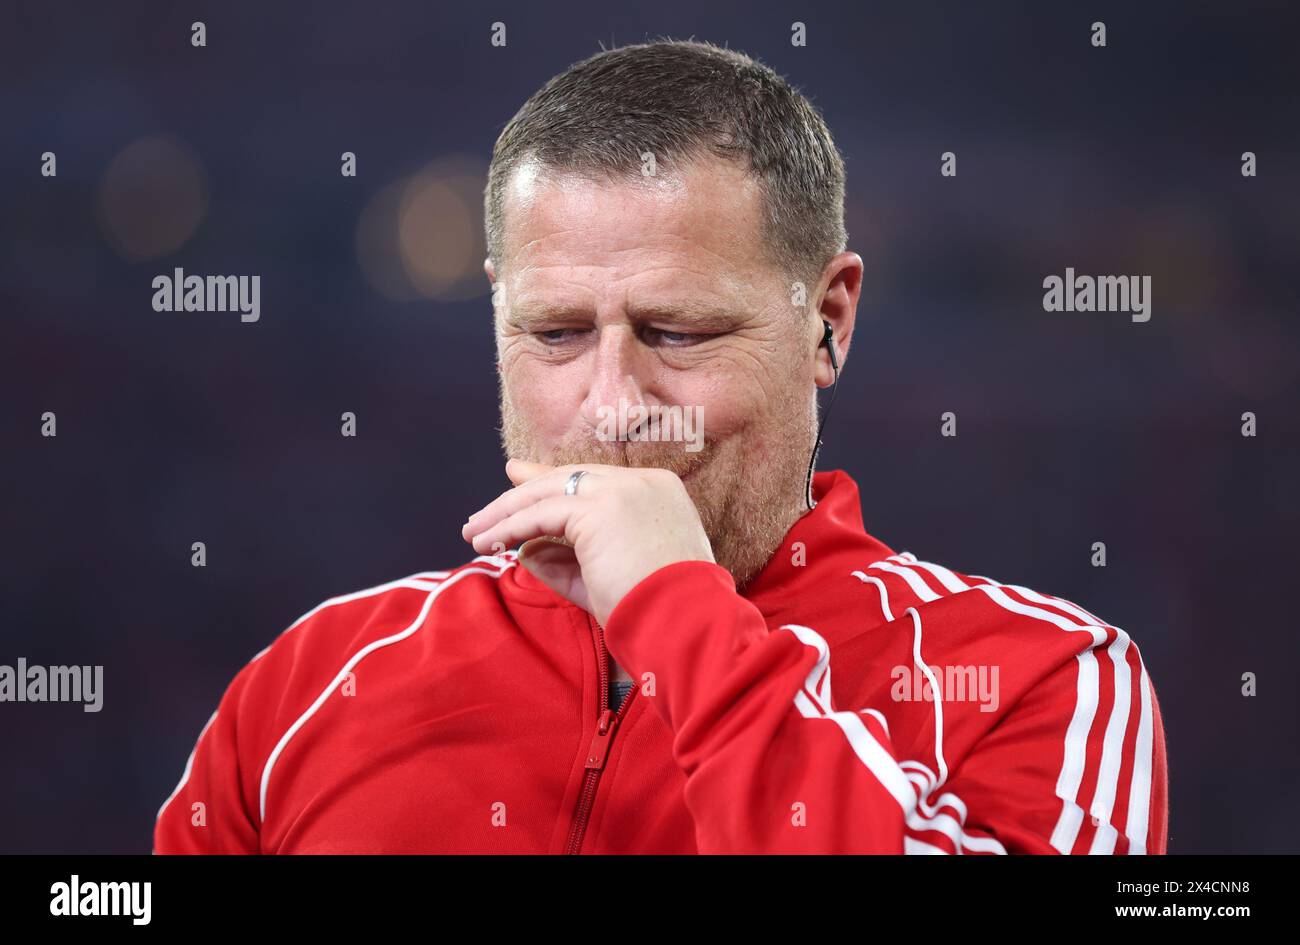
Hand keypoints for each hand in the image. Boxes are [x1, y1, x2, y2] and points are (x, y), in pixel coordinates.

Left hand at [461, 459, 715, 625]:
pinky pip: (541, 514)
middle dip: (522, 491)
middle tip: (488, 507)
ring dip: (506, 512)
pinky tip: (491, 542)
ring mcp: (622, 491)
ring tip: (476, 533)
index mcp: (658, 493)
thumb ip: (567, 561)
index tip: (520, 484)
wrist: (685, 623)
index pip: (594, 481)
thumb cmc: (656, 612)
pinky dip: (511, 526)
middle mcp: (642, 483)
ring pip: (549, 491)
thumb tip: (525, 548)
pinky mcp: (600, 508)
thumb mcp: (606, 580)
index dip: (552, 484)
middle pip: (569, 478)